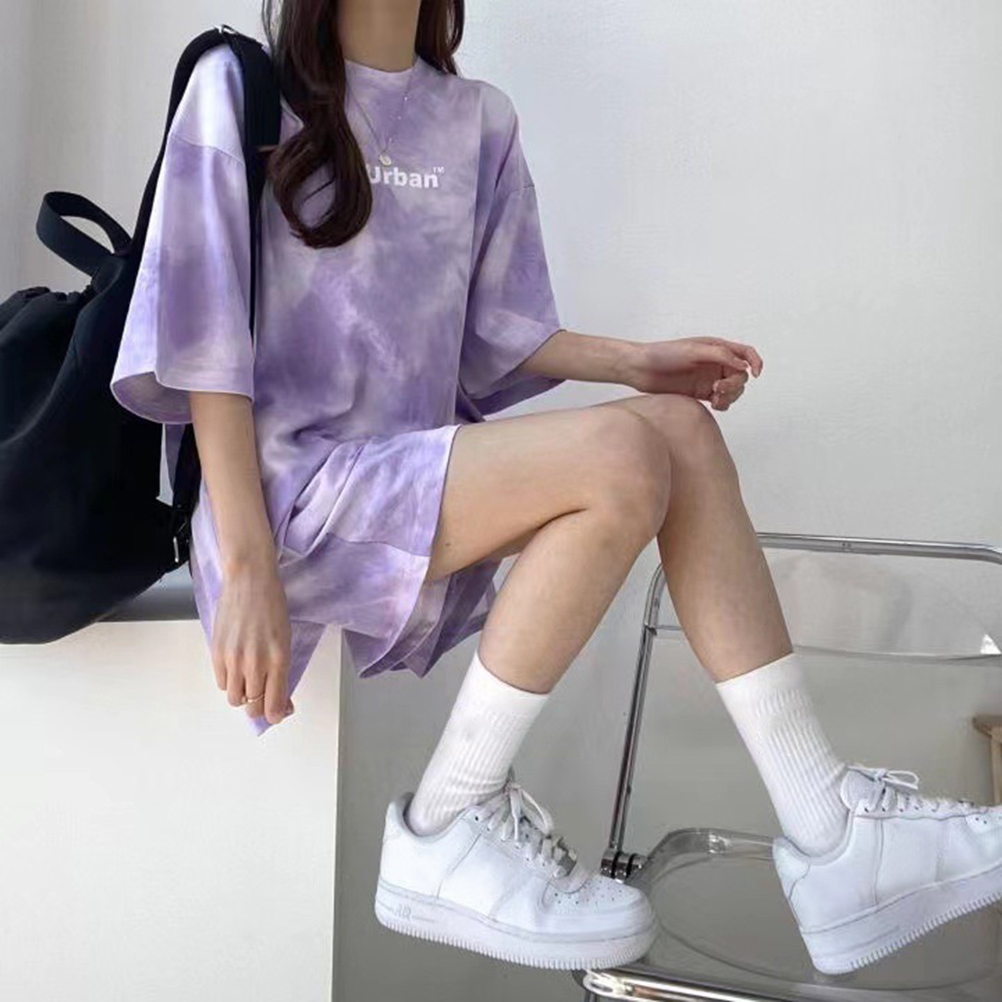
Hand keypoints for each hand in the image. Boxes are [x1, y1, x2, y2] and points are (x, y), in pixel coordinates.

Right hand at [211, 557, 294, 726]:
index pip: (273, 706)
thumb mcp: (285, 639)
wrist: (249, 580)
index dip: (276, 714)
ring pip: (234, 698)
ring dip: (243, 695)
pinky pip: (220, 683)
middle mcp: (255, 663)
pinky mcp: (216, 652)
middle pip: (252, 707)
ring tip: (250, 679)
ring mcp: (233, 659)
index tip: (279, 711)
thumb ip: (281, 669)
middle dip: (260, 706)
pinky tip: (237, 668)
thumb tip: (280, 698)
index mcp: (278, 659)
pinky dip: (229, 681)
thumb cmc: (273, 605)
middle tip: (265, 695)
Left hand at [619, 336, 762, 410]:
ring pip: (733, 390)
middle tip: (717, 389)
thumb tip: (742, 364)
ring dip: (730, 396)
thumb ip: (720, 355)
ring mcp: (708, 378)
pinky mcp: (700, 393)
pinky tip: (714, 405)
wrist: (640, 369)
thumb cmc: (663, 354)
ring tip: (715, 399)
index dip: (755, 362)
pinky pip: (721, 400)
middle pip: (741, 376)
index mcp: (717, 348)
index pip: (745, 353)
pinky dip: (723, 404)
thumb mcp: (693, 351)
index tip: (756, 373)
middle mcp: (715, 363)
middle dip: (735, 384)